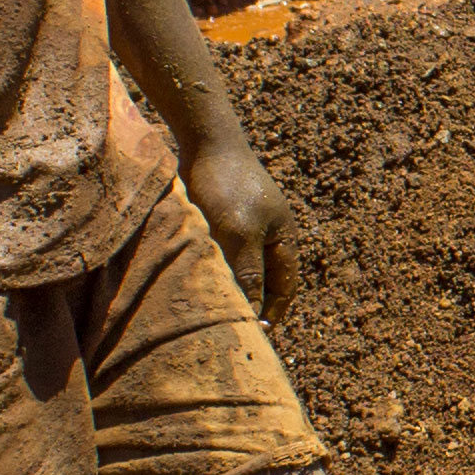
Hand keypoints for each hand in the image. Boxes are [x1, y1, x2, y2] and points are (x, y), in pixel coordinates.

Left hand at [187, 139, 303, 317]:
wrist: (203, 139)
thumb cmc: (227, 184)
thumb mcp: (240, 235)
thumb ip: (248, 276)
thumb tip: (252, 318)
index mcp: (283, 239)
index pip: (284, 289)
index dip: (271, 313)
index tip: (252, 335)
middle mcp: (265, 235)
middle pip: (260, 281)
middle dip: (247, 304)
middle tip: (227, 327)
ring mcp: (240, 226)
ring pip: (235, 269)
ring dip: (224, 286)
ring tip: (205, 308)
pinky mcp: (216, 220)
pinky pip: (216, 254)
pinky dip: (208, 269)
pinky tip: (190, 279)